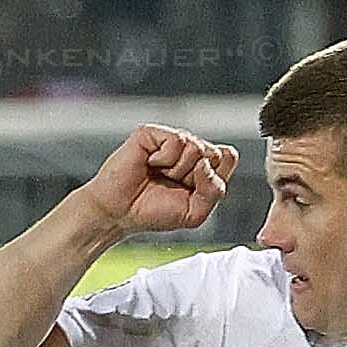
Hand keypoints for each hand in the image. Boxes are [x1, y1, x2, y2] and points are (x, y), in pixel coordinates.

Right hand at [82, 125, 235, 235]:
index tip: (193, 190)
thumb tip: (205, 163)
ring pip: (196, 146)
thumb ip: (214, 191)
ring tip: (159, 175)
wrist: (118, 212)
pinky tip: (150, 164)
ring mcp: (169, 140)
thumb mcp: (195, 213)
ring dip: (178, 170)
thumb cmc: (152, 211)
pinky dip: (164, 159)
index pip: (228, 157)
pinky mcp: (152, 133)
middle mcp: (188, 149)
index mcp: (201, 165)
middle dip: (195, 177)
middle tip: (172, 185)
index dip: (214, 176)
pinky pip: (177, 140)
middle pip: (214, 153)